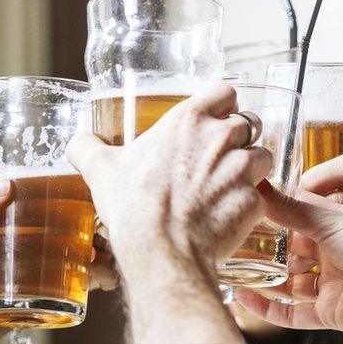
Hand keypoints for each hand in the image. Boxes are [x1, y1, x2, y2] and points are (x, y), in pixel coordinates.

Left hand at [0, 182, 120, 343]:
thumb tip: (6, 186)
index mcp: (7, 222)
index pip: (49, 206)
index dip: (77, 203)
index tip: (98, 199)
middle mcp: (23, 247)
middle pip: (71, 236)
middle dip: (97, 235)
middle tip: (108, 236)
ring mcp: (28, 277)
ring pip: (75, 266)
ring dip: (99, 263)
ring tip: (107, 263)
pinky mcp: (28, 306)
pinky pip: (63, 298)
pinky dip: (86, 291)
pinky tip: (99, 284)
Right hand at [67, 85, 271, 277]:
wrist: (162, 252)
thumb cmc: (133, 208)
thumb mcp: (100, 170)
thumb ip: (88, 147)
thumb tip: (79, 142)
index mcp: (188, 120)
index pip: (225, 92)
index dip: (224, 104)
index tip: (217, 117)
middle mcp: (222, 138)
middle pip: (250, 122)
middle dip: (240, 137)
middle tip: (221, 157)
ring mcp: (242, 169)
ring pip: (263, 156)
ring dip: (251, 167)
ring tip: (229, 185)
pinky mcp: (254, 200)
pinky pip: (261, 195)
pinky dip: (249, 203)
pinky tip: (229, 213)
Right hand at [234, 184, 342, 336]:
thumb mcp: (329, 218)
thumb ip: (290, 207)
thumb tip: (256, 183)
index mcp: (336, 226)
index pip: (296, 219)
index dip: (270, 218)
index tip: (239, 212)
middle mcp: (333, 255)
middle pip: (289, 253)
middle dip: (262, 251)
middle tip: (225, 245)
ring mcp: (331, 285)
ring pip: (288, 284)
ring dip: (262, 279)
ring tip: (227, 272)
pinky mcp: (329, 313)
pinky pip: (291, 313)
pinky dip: (267, 308)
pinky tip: (242, 298)